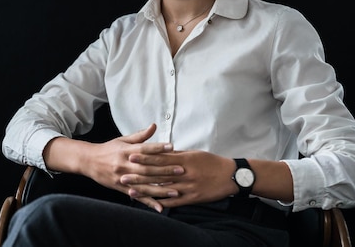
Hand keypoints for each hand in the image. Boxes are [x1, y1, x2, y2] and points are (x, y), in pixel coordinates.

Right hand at [79, 123, 184, 212]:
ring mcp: (123, 178)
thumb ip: (140, 135)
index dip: (158, 148)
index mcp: (126, 151)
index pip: (144, 149)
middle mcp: (125, 165)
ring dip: (161, 189)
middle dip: (165, 170)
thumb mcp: (123, 140)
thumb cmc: (109, 149)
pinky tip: (160, 207)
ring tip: (176, 191)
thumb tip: (154, 126)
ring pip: (144, 185)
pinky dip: (149, 202)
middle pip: (147, 168)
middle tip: (181, 170)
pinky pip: (137, 196)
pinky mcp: (121, 189)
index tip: (172, 147)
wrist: (89, 161)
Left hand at [120, 150, 236, 209]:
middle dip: (139, 175)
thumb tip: (161, 151)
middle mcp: (184, 173)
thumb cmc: (212, 162)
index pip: (160, 158)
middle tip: (123, 175)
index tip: (131, 156)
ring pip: (163, 189)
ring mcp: (188, 187)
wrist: (231, 175)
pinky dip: (162, 203)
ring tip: (131, 191)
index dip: (144, 158)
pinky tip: (150, 204)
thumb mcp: (194, 154)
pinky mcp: (193, 198)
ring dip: (146, 191)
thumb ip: (177, 154)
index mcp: (183, 160)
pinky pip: (175, 202)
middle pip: (158, 174)